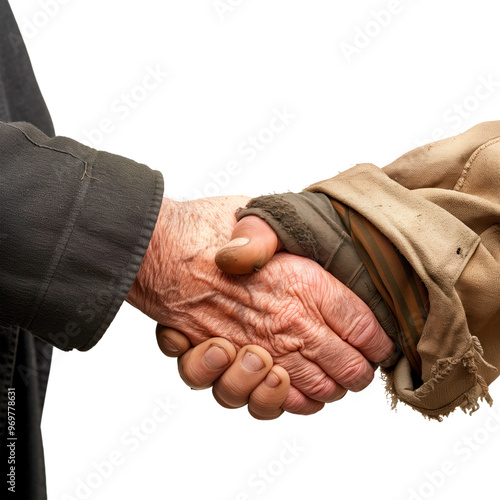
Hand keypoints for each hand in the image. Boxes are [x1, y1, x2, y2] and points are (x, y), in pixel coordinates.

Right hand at [127, 196, 394, 413]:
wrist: (157, 250)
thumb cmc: (206, 229)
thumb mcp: (259, 213)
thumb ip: (294, 234)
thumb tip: (318, 242)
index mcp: (306, 282)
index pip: (363, 323)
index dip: (378, 337)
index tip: (378, 340)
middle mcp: (287, 321)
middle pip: (347, 365)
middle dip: (359, 370)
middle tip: (359, 364)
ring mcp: (258, 347)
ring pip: (312, 389)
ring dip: (326, 390)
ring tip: (328, 383)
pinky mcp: (229, 365)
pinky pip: (264, 400)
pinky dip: (281, 402)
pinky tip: (285, 388)